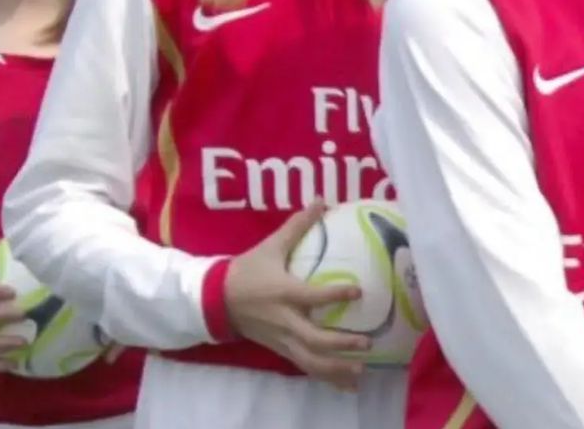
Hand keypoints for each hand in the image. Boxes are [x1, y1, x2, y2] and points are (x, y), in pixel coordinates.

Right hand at [225, 202, 370, 390]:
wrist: (217, 299)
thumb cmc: (247, 270)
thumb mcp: (271, 246)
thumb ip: (298, 225)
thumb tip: (321, 200)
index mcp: (283, 293)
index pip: (312, 297)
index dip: (335, 295)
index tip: (358, 292)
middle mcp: (285, 321)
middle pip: (314, 340)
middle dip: (340, 344)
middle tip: (366, 343)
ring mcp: (282, 340)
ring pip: (311, 362)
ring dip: (336, 369)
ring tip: (361, 372)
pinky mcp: (281, 350)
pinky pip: (305, 367)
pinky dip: (326, 376)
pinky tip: (347, 383)